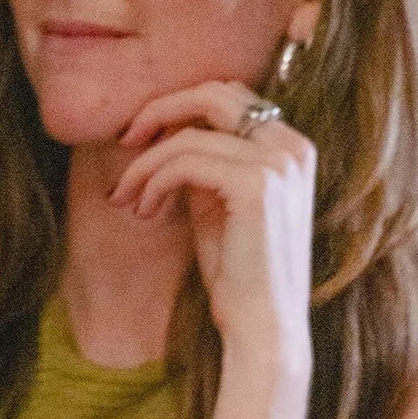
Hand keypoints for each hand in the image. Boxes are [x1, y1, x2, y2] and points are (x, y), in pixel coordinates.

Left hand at [109, 80, 315, 356]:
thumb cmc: (238, 273)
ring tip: (128, 198)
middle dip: (160, 111)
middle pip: (214, 93)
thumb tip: (164, 132)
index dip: (179, 107)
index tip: (141, 137)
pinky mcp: (256, 186)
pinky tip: (145, 210)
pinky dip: (154, 181)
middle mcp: (292, 147)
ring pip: (190, 135)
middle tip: (126, 140)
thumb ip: (203, 164)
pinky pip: (186, 162)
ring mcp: (278, 164)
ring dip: (146, 164)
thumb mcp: (218, 205)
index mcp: (291, 147)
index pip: (229, 96)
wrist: (262, 325)